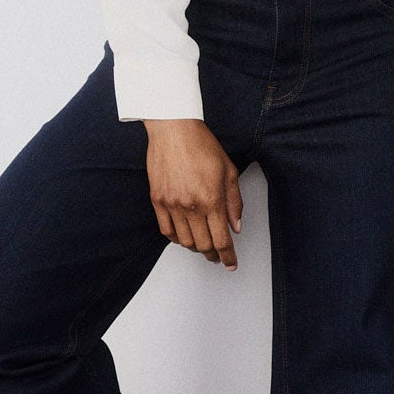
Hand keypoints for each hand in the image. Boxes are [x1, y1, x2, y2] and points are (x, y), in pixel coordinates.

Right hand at [143, 119, 242, 268]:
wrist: (173, 129)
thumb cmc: (201, 145)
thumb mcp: (228, 171)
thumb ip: (234, 202)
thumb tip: (235, 226)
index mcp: (211, 199)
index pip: (221, 240)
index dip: (228, 256)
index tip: (230, 263)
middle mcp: (190, 206)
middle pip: (203, 245)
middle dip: (213, 255)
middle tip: (219, 256)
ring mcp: (171, 204)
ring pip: (184, 241)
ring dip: (196, 248)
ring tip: (203, 245)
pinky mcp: (157, 200)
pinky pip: (166, 230)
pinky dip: (176, 239)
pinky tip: (184, 236)